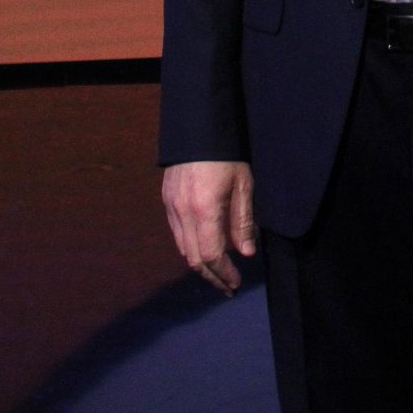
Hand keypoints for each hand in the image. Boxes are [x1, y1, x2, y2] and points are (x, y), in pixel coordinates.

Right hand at [162, 160, 255, 296]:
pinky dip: (189, 246)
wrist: (197, 126)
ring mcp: (171, 206)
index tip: (236, 282)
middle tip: (227, 285)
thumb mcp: (243, 184)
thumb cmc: (227, 154)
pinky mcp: (167, 199)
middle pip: (193, 258)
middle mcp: (182, 212)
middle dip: (212, 275)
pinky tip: (203, 247)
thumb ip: (242, 220)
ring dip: (200, 263)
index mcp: (204, 210)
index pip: (211, 255)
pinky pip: (177, 232)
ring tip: (218, 271)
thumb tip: (246, 253)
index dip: (224, 273)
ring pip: (182, 248)